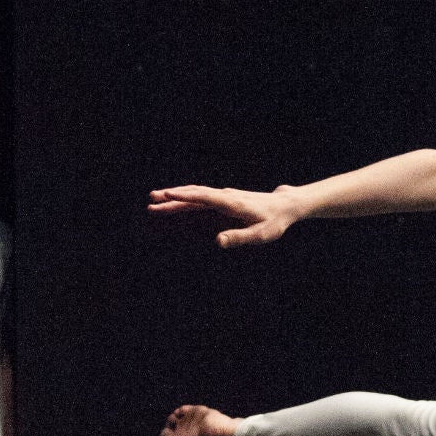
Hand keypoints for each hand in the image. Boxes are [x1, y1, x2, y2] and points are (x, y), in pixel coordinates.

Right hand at [147, 183, 301, 247]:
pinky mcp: (223, 198)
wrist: (284, 206)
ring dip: (175, 196)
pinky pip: (200, 196)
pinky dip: (184, 197)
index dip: (185, 197)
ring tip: (155, 200)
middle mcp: (225, 196)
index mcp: (231, 204)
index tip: (167, 195)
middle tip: (151, 201)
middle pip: (194, 194)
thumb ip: (239, 238)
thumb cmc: (274, 222)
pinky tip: (173, 200)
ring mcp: (223, 195)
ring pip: (195, 193)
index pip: (204, 197)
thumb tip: (217, 242)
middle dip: (172, 197)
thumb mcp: (261, 234)